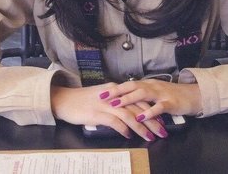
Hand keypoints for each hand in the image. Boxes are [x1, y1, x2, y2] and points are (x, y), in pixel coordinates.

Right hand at [50, 83, 167, 140]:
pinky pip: (113, 121)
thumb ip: (116, 104)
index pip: (138, 99)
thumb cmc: (82, 101)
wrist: (64, 100)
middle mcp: (113, 96)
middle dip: (152, 120)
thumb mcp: (102, 99)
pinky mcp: (96, 113)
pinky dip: (122, 129)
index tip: (161, 121)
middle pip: (137, 108)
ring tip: (150, 137)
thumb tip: (129, 115)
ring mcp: (105, 104)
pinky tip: (128, 136)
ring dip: (141, 127)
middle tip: (163, 132)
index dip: (151, 110)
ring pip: (128, 115)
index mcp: (116, 90)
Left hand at [98, 79, 201, 121]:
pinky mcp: (171, 103)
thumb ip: (141, 96)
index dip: (115, 88)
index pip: (128, 84)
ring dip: (128, 99)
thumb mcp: (154, 94)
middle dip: (117, 91)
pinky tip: (140, 117)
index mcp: (147, 84)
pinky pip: (158, 107)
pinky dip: (149, 112)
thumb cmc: (171, 96)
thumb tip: (124, 100)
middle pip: (132, 86)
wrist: (193, 96)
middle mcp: (152, 86)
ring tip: (116, 104)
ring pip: (143, 94)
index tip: (100, 92)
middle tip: (103, 97)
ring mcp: (161, 93)